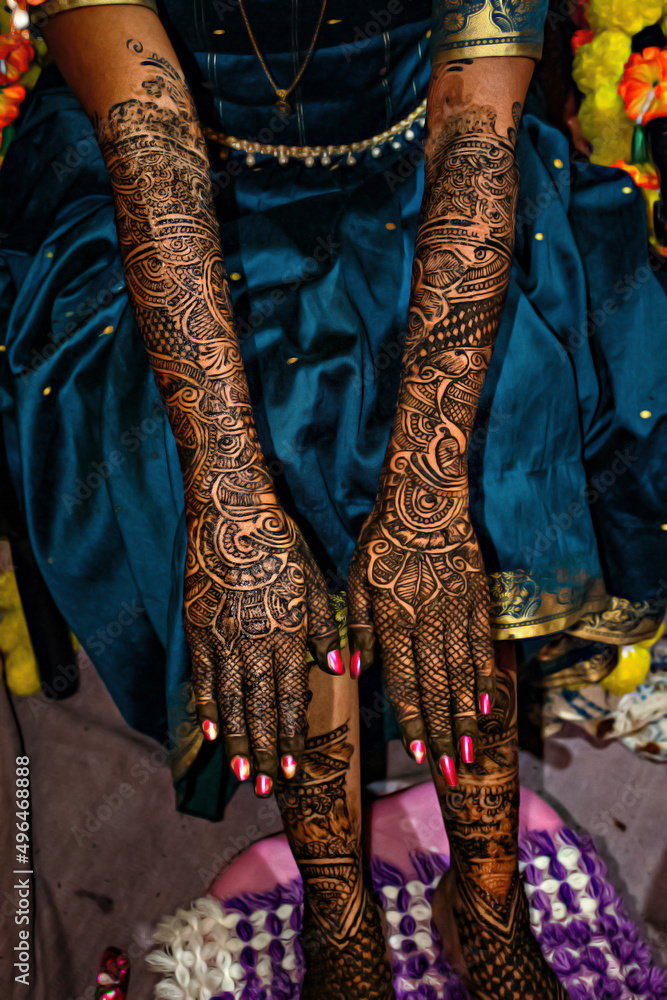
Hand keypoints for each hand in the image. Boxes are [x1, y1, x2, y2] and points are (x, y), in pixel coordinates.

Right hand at [183, 493, 341, 794]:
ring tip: (242, 774)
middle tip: (267, 788)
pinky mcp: (197, 627)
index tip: (293, 771)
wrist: (230, 515)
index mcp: (285, 634)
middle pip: (257, 709)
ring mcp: (220, 638)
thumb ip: (323, 631)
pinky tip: (210, 732)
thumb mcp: (313, 584)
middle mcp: (251, 644)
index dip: (290, 738)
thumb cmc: (280, 547)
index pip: (288, 698)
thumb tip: (339, 669)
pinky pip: (201, 677)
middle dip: (264, 752)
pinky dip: (206, 707)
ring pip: (229, 701)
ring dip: (237, 741)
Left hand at [347, 483, 494, 783]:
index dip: (413, 722)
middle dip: (442, 735)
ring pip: (462, 676)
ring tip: (470, 751)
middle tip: (452, 773)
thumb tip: (355, 667)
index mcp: (393, 621)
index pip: (404, 683)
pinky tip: (488, 706)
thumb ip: (358, 625)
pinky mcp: (477, 601)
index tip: (419, 756)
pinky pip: (482, 647)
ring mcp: (456, 614)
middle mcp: (426, 624)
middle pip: (436, 689)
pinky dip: (485, 679)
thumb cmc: (382, 540)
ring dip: (465, 717)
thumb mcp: (357, 578)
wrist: (424, 498)